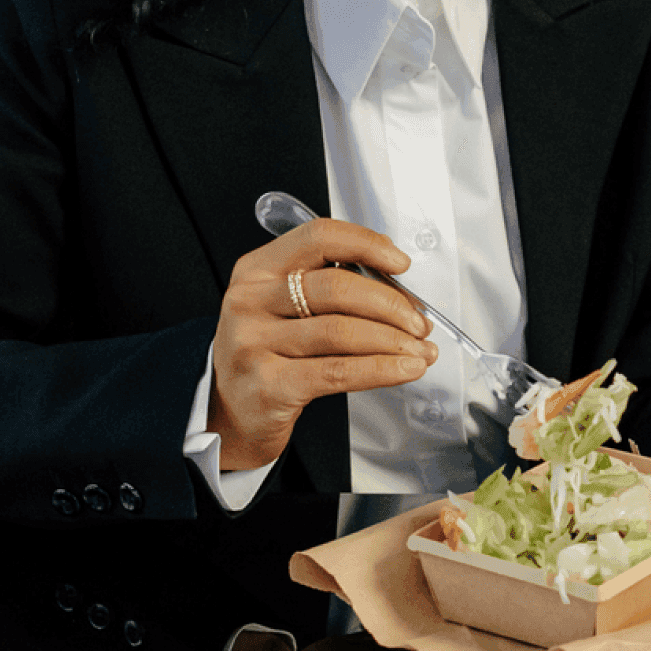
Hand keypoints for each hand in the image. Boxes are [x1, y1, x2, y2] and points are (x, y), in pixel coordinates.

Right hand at [209, 218, 437, 469]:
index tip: (400, 263)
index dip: (367, 245)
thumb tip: (397, 287)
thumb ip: (330, 288)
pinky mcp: (269, 385)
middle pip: (337, 287)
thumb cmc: (267, 354)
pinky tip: (405, 369)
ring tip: (420, 349)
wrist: (229, 412)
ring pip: (343, 331)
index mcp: (257, 270)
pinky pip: (339, 372)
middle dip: (391, 304)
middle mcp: (250, 301)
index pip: (319, 238)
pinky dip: (382, 369)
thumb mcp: (283, 308)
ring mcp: (255, 343)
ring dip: (395, 340)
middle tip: (418, 322)